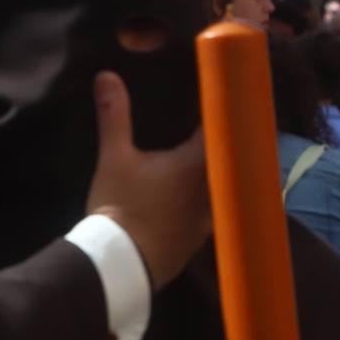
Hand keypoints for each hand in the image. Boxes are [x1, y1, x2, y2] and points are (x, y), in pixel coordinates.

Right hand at [86, 72, 209, 287]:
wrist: (120, 264)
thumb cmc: (121, 207)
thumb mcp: (114, 158)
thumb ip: (114, 116)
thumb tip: (106, 75)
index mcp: (200, 164)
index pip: (225, 130)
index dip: (227, 114)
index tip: (230, 98)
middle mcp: (215, 189)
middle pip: (232, 158)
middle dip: (229, 142)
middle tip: (228, 124)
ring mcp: (212, 216)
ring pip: (227, 186)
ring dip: (224, 171)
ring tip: (218, 155)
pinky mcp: (203, 236)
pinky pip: (216, 208)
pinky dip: (214, 196)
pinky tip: (202, 191)